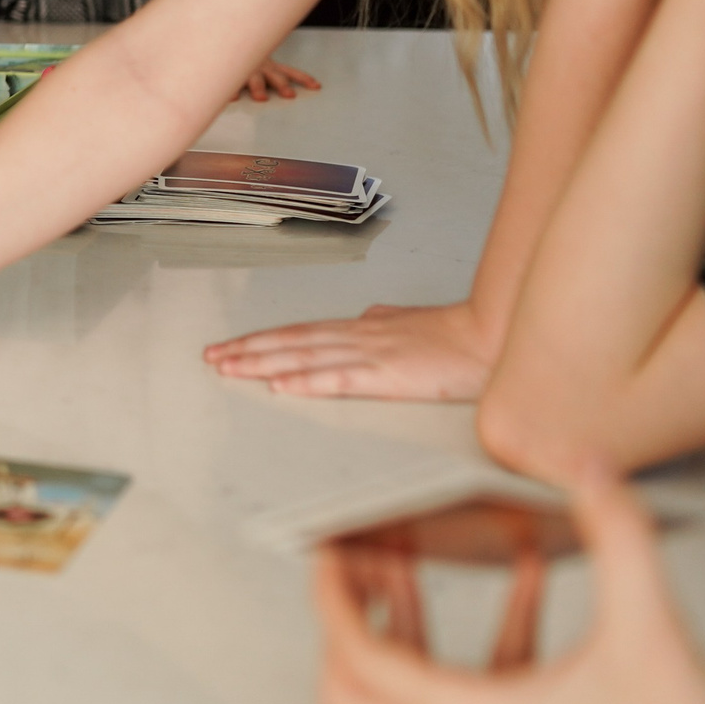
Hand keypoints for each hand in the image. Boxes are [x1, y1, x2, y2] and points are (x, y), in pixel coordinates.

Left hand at [202, 301, 494, 399]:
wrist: (493, 337)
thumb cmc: (457, 336)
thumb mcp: (411, 324)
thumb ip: (385, 321)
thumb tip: (367, 317)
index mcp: (361, 328)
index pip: (300, 333)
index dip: (263, 340)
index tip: (232, 346)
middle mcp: (356, 336)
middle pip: (291, 342)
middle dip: (248, 350)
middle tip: (212, 357)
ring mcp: (369, 354)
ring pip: (304, 357)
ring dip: (263, 364)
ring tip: (229, 369)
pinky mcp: (387, 375)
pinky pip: (339, 379)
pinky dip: (306, 382)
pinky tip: (281, 386)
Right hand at [239, 56, 320, 101]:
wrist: (227, 39)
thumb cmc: (245, 58)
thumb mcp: (261, 63)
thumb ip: (273, 75)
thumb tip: (299, 84)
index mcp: (271, 67)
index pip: (291, 72)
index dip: (304, 79)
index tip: (316, 86)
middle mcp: (261, 68)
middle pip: (275, 77)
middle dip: (283, 86)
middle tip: (290, 95)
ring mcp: (246, 70)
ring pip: (254, 80)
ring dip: (259, 89)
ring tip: (262, 98)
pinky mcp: (231, 74)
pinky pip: (232, 82)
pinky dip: (233, 90)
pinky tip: (234, 97)